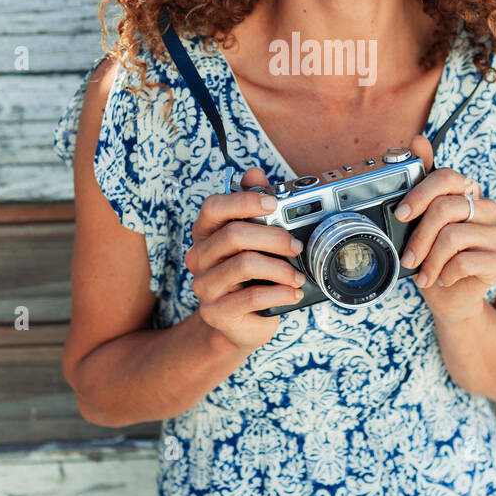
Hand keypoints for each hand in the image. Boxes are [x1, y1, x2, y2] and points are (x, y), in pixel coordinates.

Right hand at [184, 166, 305, 352]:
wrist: (241, 323)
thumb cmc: (250, 276)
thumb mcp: (254, 239)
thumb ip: (253, 204)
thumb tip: (253, 172)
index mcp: (205, 233)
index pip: (214, 207)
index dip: (244, 200)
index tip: (274, 203)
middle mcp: (198, 257)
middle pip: (234, 235)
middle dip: (274, 237)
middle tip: (296, 245)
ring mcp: (204, 286)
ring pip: (244, 265)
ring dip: (280, 268)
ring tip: (297, 275)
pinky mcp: (215, 312)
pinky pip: (252, 296)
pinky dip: (280, 292)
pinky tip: (292, 292)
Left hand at [396, 134, 495, 321]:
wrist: (448, 295)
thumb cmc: (433, 253)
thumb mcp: (420, 219)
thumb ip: (421, 180)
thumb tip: (418, 140)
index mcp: (467, 191)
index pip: (446, 177)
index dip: (420, 194)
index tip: (401, 215)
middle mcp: (486, 207)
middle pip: (446, 208)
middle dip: (420, 236)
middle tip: (408, 257)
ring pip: (454, 237)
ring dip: (430, 260)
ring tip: (423, 273)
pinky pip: (466, 261)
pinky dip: (446, 273)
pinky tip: (443, 278)